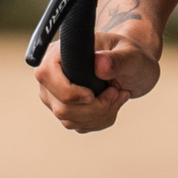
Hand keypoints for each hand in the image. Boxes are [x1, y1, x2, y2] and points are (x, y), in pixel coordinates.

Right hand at [34, 30, 161, 132]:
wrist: (130, 67)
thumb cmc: (128, 55)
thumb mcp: (130, 55)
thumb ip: (117, 59)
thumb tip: (100, 64)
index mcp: (60, 51)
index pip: (46, 74)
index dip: (69, 92)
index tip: (93, 95)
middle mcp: (51, 73)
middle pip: (61, 106)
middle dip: (95, 108)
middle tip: (117, 93)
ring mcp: (54, 94)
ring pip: (70, 120)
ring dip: (100, 114)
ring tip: (118, 96)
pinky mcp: (63, 108)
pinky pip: (78, 125)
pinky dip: (99, 120)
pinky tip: (111, 105)